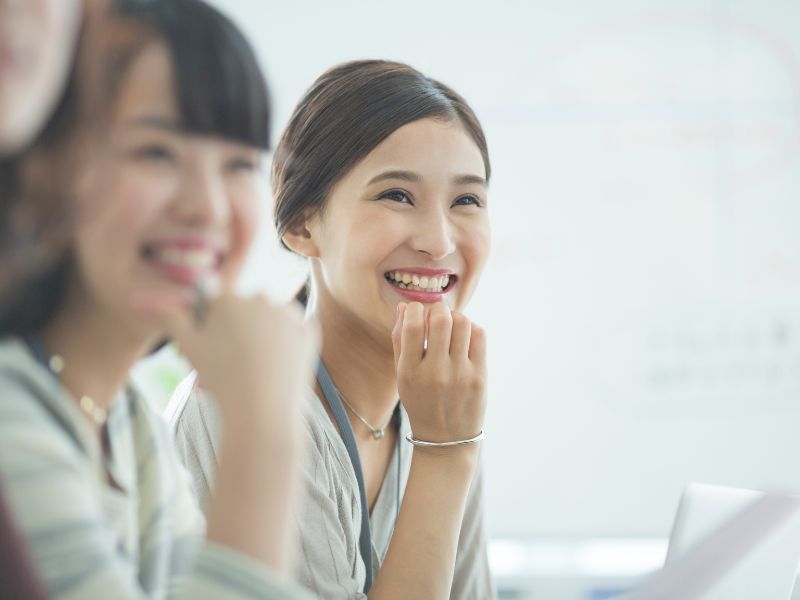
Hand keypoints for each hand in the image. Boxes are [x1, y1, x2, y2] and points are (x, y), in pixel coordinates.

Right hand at [132, 284, 318, 428]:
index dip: (212, 325)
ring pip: (270, 319)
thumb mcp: (188, 348)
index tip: (214, 347)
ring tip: (252, 369)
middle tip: (230, 365)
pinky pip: (293, 330)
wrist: (262, 412)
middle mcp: (260, 297)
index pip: (216, 302)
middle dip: (237, 331)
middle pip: (244, 311)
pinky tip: (276, 364)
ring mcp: (288, 313)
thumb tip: (145, 300)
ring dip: (262, 335)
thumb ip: (170, 318)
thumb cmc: (221, 380)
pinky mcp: (309, 330)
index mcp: (229, 298)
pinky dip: (286, 343)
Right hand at [391, 301, 486, 444]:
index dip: (415, 309)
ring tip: (452, 326)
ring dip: (456, 317)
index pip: (411, 325)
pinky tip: (464, 339)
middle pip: (441, 319)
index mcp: (409, 372)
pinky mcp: (479, 377)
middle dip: (438, 309)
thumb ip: (399, 340)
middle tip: (437, 315)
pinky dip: (471, 329)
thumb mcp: (402, 375)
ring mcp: (459, 374)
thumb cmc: (420, 401)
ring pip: (463, 323)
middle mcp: (434, 372)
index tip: (416, 311)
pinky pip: (479, 335)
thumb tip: (404, 306)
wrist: (445, 439)